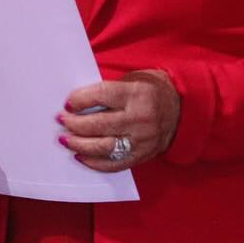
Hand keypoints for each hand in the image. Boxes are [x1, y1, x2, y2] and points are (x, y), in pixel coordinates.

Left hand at [56, 69, 181, 171]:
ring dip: (80, 144)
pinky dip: (95, 162)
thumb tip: (77, 102)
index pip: (101, 95)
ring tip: (65, 140)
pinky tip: (81, 156)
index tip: (67, 103)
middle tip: (61, 121)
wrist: (182, 109)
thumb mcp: (133, 79)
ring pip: (104, 146)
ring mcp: (142, 140)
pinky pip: (114, 163)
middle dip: (75, 124)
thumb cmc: (151, 90)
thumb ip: (108, 89)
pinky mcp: (142, 155)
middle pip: (99, 124)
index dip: (80, 100)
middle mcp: (140, 118)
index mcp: (136, 94)